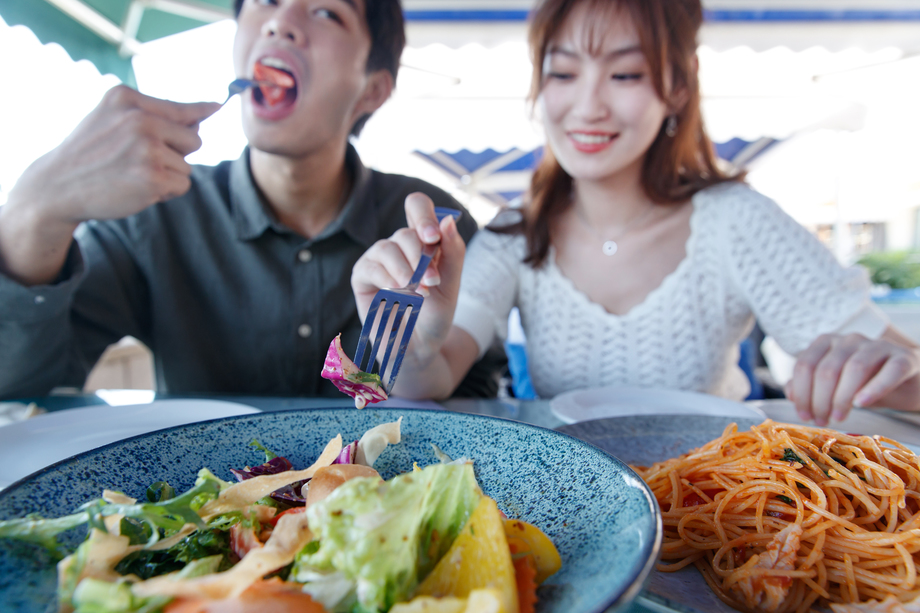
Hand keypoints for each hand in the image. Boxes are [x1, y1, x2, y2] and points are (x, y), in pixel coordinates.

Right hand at [0, 85, 219, 284]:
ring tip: (133, 174)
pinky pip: (182, 185)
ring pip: (187, 166)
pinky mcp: (153, 177)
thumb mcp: (111, 119)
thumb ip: (152, 115)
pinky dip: (165, 192)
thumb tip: (201, 120)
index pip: (179, 108)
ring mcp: (147, 148)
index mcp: (127, 99)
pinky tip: (137, 188)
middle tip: (141, 160)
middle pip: (193, 139)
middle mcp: (138, 119)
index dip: (202, 111)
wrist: (57, 186)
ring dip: (167, 175)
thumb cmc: (90, 153)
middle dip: (176, 154)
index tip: (218, 106)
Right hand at [350, 192, 464, 358]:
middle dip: (421, 257)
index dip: (424, 215)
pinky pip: (370, 267)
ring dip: (406, 270)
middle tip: (431, 282)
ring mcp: (379, 259)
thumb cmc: (435, 314)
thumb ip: (453, 252)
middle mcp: (399, 245)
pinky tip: (398, 292)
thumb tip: (448, 220)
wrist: (419, 346)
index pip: (417, 206)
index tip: (433, 238)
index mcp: (422, 240)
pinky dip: (387, 279)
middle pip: (405, 231)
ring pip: (387, 247)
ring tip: (417, 293)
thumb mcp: (452, 284)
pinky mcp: (362, 276)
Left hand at [786, 332, 919, 424]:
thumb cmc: (863, 383)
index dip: (802, 393)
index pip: (805, 365)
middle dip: (820, 400)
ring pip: (855, 368)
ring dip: (843, 397)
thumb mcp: (832, 386)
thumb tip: (790, 393)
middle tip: (822, 421)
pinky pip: (890, 371)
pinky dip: (875, 388)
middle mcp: (849, 339)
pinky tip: (862, 403)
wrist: (906, 381)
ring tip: (839, 418)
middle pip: (827, 369)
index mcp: (826, 342)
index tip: (805, 416)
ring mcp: (877, 345)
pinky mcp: (903, 358)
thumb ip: (809, 387)